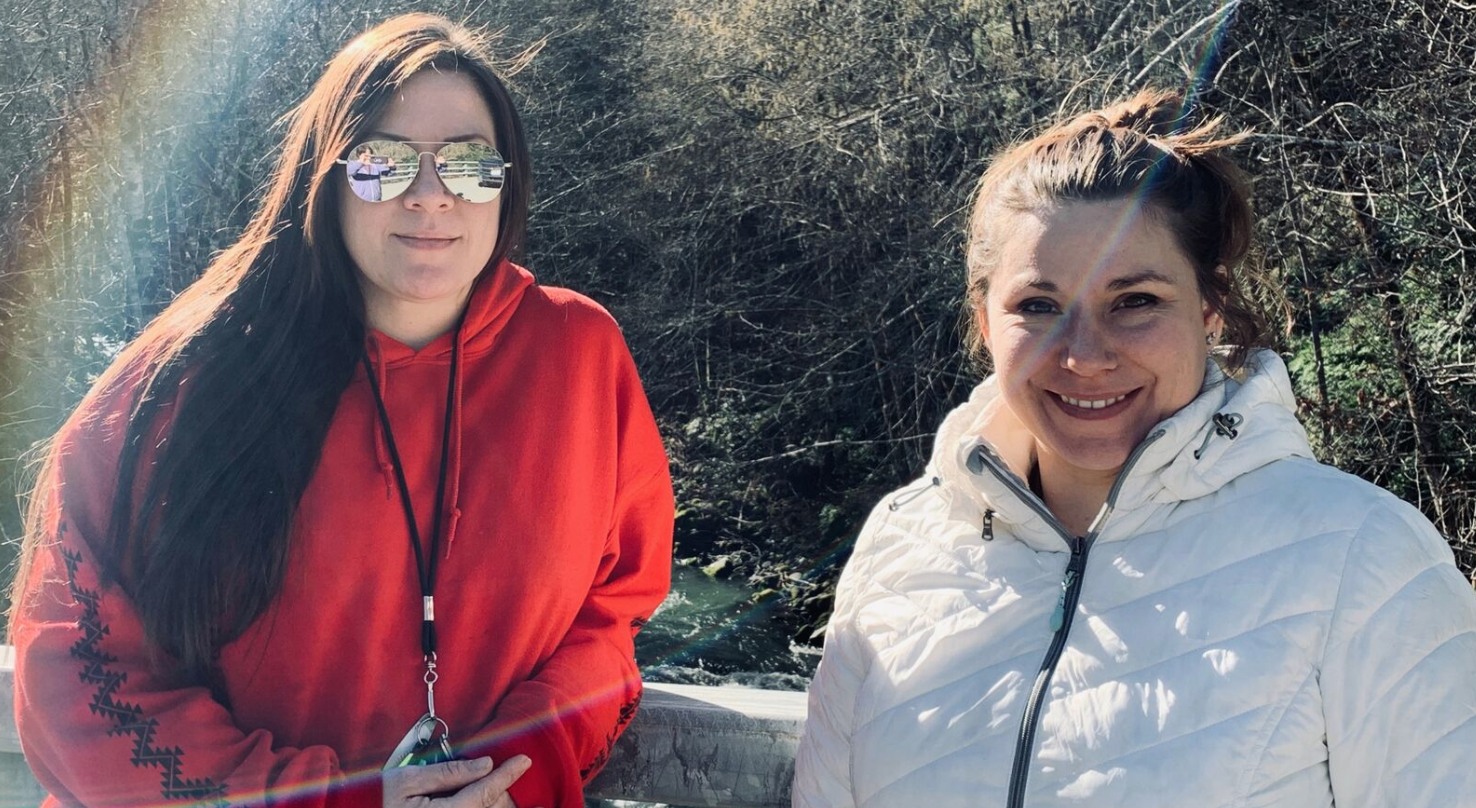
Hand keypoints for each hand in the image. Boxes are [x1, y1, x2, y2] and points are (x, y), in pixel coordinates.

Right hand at [383, 756, 539, 807]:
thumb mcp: (407, 780)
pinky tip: (498, 806)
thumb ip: (447, 773)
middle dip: (510, 799)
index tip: (524, 760)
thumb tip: (484, 764)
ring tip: (530, 804)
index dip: (506, 776)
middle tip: (532, 787)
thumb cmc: (375, 798)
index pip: (482, 792)